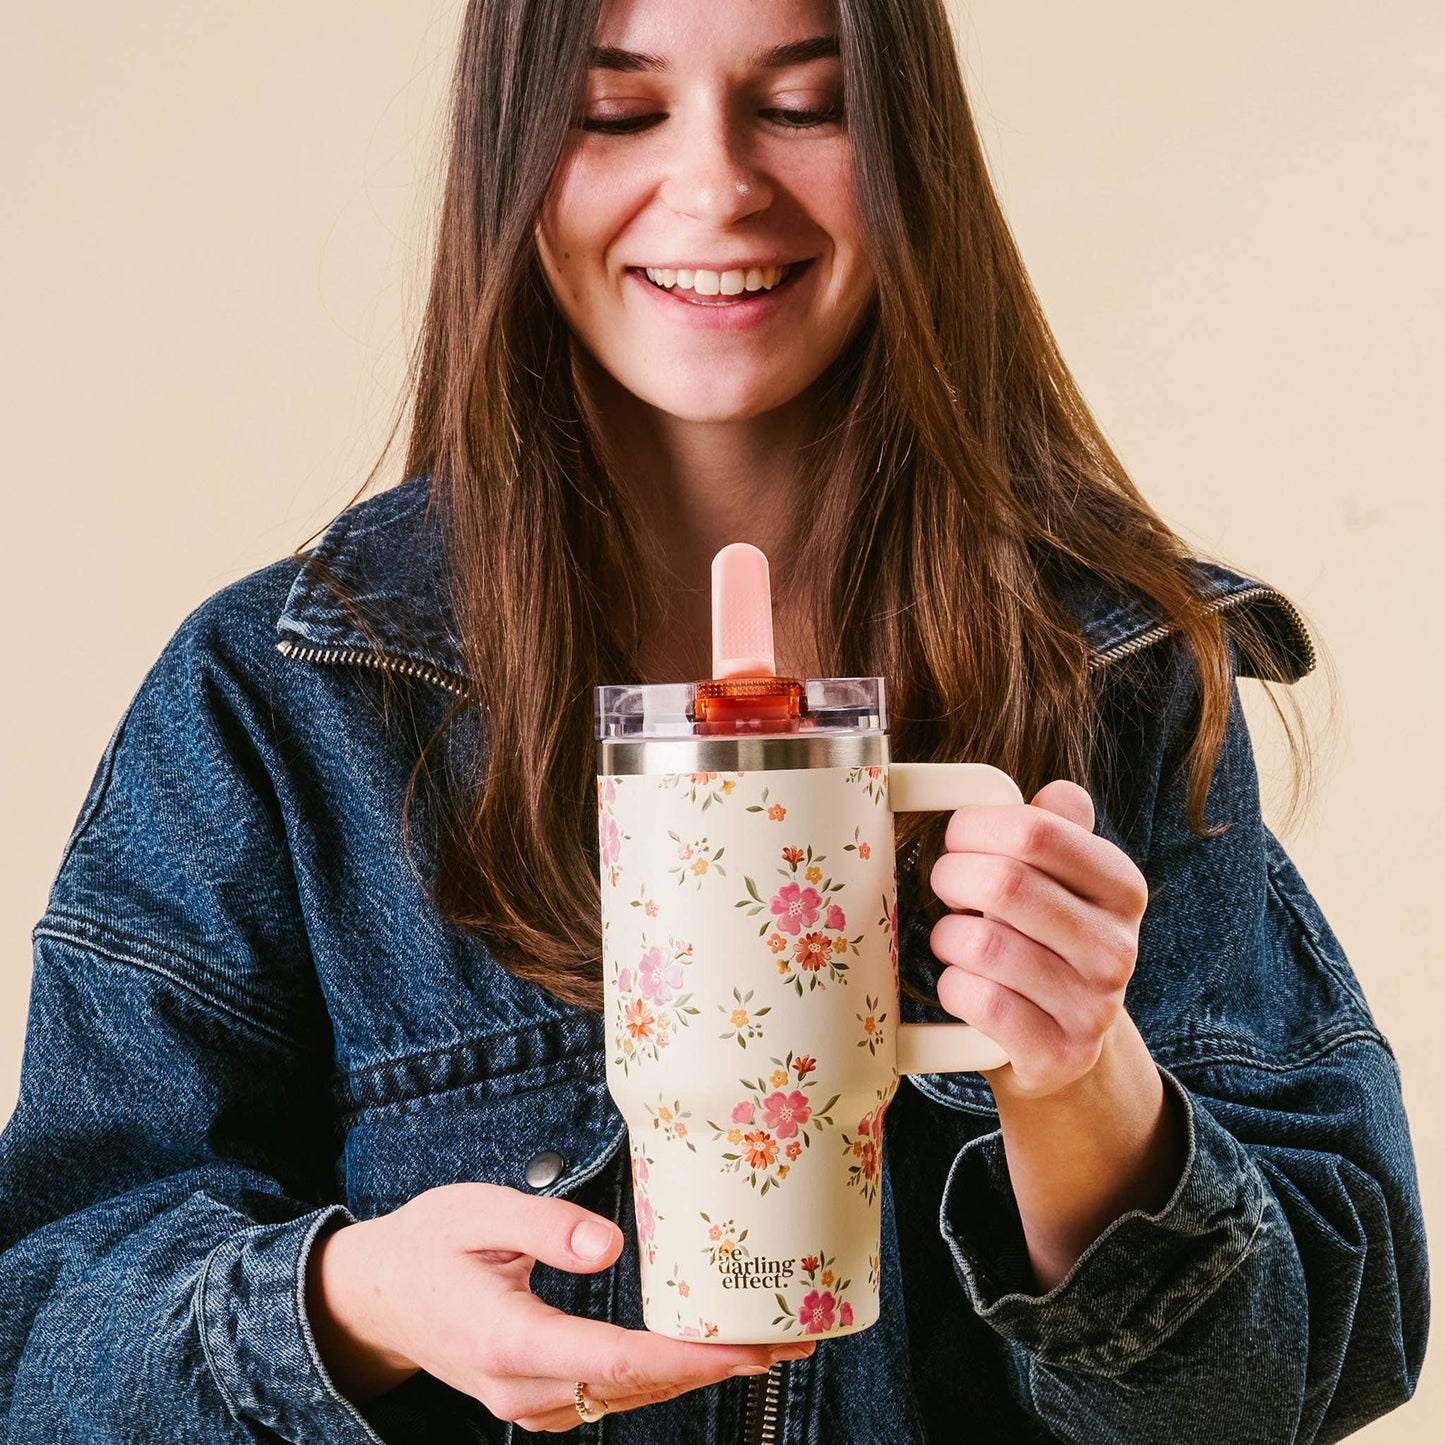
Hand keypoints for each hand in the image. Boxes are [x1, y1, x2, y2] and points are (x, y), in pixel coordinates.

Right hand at [304, 1182, 812, 1430]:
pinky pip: (604, 1398)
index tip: (752, 1347)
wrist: (374, 1295)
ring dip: (693, 1377)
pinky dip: (656, 1379)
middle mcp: (519, 1387)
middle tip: (788, 1340)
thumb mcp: (477, 1211)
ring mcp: (523, 1403)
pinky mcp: (529, 1399)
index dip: (691, 1360)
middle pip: (634, 1390)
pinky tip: (693, 1351)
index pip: (616, 1362)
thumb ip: (543, 1225)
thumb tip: (609, 1246)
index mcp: (508, 1339)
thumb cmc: (426, 1243)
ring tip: (760, 1343)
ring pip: (624, 1400)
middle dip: (715, 1368)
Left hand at [927, 779, 1147, 1101]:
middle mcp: (1118, 947)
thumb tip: (1059, 794)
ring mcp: (1092, 1007)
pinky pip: (978, 1000)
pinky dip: (952, 986)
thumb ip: (1054, 829)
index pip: (1036, 830)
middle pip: (1004, 883)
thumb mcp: (1059, 882)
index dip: (975, 826)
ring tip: (957, 940)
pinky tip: (964, 985)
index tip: (959, 838)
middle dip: (951, 878)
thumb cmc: (1043, 942)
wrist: (1062, 1048)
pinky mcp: (1057, 1054)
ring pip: (984, 944)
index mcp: (1121, 887)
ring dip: (948, 937)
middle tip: (948, 888)